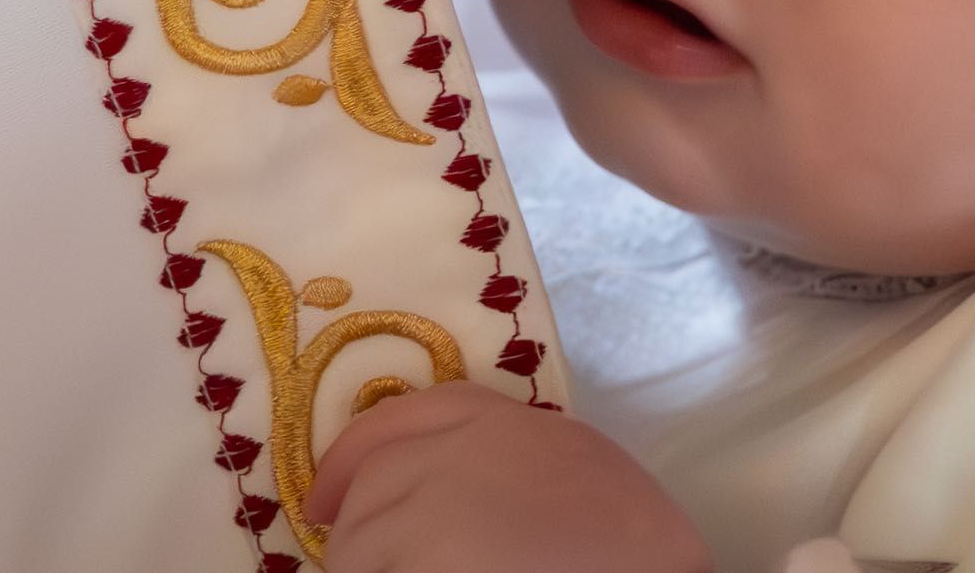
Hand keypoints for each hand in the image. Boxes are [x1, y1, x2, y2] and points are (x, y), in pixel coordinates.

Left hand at [309, 382, 712, 572]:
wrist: (650, 568)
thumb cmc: (626, 534)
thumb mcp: (570, 459)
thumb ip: (506, 456)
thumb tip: (450, 496)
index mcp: (496, 418)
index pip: (400, 419)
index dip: (350, 460)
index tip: (324, 499)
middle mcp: (452, 450)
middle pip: (370, 482)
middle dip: (356, 529)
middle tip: (359, 566)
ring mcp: (430, 507)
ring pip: (357, 542)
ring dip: (363, 568)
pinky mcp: (420, 559)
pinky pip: (373, 572)